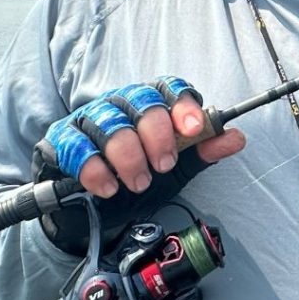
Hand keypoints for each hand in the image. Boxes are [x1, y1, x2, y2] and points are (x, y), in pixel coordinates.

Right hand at [32, 76, 245, 254]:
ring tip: (139, 183)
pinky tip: (109, 187)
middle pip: (143, 103)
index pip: (170, 88)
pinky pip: (78, 147)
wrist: (92, 212)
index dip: (183, 105)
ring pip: (113, 125)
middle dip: (158, 136)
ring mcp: (90, 118)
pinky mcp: (62, 139)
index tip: (194, 129)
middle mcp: (121, 103)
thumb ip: (204, 152)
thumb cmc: (138, 177)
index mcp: (152, 102)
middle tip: (165, 165)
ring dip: (130, 158)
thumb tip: (237, 138)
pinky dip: (97, 170)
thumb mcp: (178, 168)